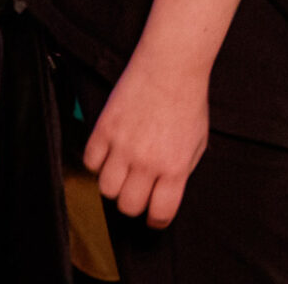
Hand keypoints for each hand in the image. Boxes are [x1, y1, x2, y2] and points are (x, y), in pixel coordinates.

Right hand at [84, 54, 209, 227]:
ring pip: (105, 189)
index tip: (154, 216)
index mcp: (175, 166)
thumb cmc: (188, 101)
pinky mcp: (103, 131)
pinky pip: (90, 163)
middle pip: (128, 206)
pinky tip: (110, 150)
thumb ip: (182, 170)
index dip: (157, 219)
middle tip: (137, 189)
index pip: (160, 213)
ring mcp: (122, 147)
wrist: (170, 67)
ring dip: (114, 184)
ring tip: (124, 168)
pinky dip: (97, 162)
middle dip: (133, 202)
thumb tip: (164, 192)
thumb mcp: (198, 141)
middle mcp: (147, 161)